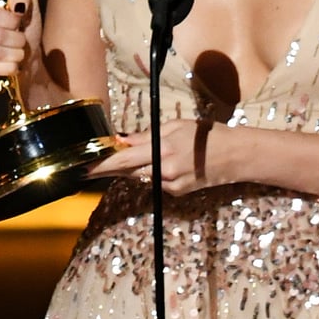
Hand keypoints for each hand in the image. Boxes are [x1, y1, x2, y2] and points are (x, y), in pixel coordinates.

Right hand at [0, 0, 40, 83]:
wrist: (26, 58)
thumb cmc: (23, 29)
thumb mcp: (28, 6)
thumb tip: (17, 2)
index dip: (10, 20)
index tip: (19, 22)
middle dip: (16, 40)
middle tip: (21, 40)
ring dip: (14, 54)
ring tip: (18, 52)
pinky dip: (6, 68)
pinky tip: (12, 65)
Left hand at [90, 119, 225, 195]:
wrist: (236, 156)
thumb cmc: (207, 135)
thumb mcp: (176, 126)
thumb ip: (146, 135)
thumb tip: (122, 140)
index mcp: (162, 149)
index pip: (123, 159)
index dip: (101, 164)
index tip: (83, 166)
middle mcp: (164, 171)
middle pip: (127, 171)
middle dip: (109, 168)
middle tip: (89, 167)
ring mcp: (171, 185)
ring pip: (140, 177)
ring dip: (130, 169)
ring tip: (126, 159)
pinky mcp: (177, 193)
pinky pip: (154, 182)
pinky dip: (151, 173)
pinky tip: (161, 163)